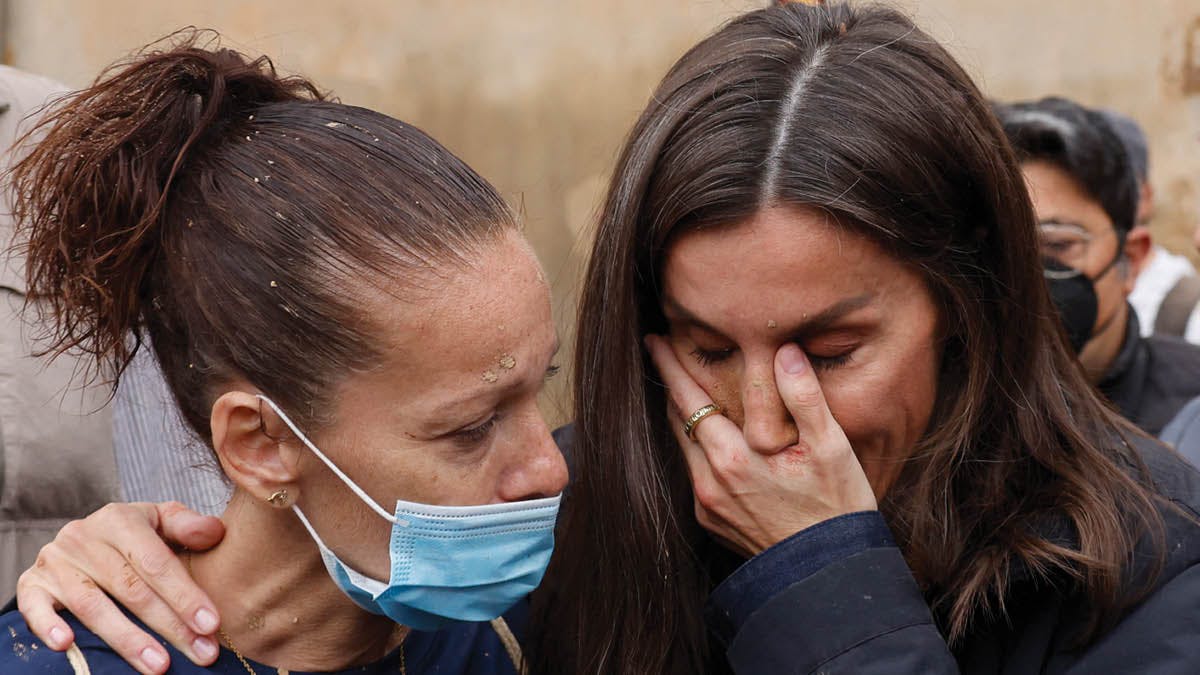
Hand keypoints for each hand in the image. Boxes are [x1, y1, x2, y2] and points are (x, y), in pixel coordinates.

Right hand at [16, 502, 225, 674]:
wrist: (82, 538)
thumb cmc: (133, 535)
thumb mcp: (160, 521)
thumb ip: (187, 526)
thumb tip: (215, 532)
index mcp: (119, 520)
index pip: (157, 562)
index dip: (185, 594)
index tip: (211, 624)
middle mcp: (84, 538)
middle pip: (131, 588)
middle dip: (169, 625)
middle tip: (200, 652)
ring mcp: (56, 562)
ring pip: (93, 605)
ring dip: (127, 639)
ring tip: (159, 665)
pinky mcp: (32, 584)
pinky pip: (34, 607)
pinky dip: (49, 626)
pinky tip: (68, 645)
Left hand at [645, 336, 876, 555]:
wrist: (828, 572)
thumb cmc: (836, 507)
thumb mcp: (831, 447)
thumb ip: (804, 395)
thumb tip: (785, 351)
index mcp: (732, 458)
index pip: (689, 399)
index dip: (670, 367)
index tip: (655, 341)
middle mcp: (709, 482)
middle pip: (678, 420)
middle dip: (670, 384)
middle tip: (662, 352)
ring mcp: (707, 504)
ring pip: (684, 447)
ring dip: (683, 415)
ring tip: (684, 387)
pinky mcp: (711, 520)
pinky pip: (694, 473)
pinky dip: (697, 448)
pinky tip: (709, 436)